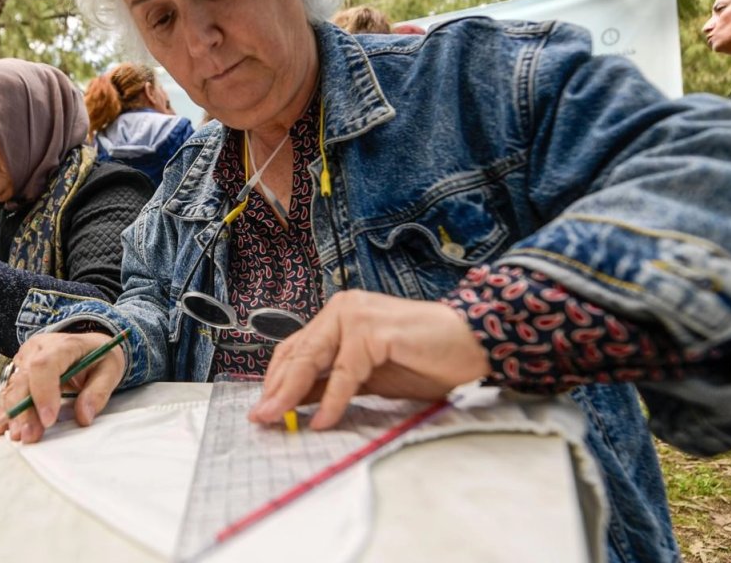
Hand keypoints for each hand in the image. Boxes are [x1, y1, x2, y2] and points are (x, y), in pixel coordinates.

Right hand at [0, 331, 126, 443]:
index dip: (43, 393)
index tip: (49, 421)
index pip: (45, 365)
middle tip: (28, 436)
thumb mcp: (110, 370)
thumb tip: (84, 417)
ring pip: (12, 386)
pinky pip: (8, 390)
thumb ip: (98, 393)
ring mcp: (25, 357)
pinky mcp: (18, 369)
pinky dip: (5, 410)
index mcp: (63, 345)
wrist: (89, 345)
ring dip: (12, 413)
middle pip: (23, 378)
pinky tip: (3, 428)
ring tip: (17, 436)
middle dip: (23, 410)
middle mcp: (38, 348)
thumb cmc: (98, 357)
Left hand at [249, 290, 488, 429]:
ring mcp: (356, 316)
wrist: (471, 345)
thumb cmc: (424, 360)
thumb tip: (294, 403)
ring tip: (277, 419)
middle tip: (260, 418)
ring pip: (313, 360)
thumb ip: (330, 383)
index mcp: (338, 315)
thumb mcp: (367, 378)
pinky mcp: (373, 331)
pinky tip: (323, 421)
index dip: (275, 379)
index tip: (262, 407)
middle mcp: (342, 309)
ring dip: (291, 394)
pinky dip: (332, 401)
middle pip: (298, 354)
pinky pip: (344, 373)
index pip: (295, 348)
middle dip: (275, 389)